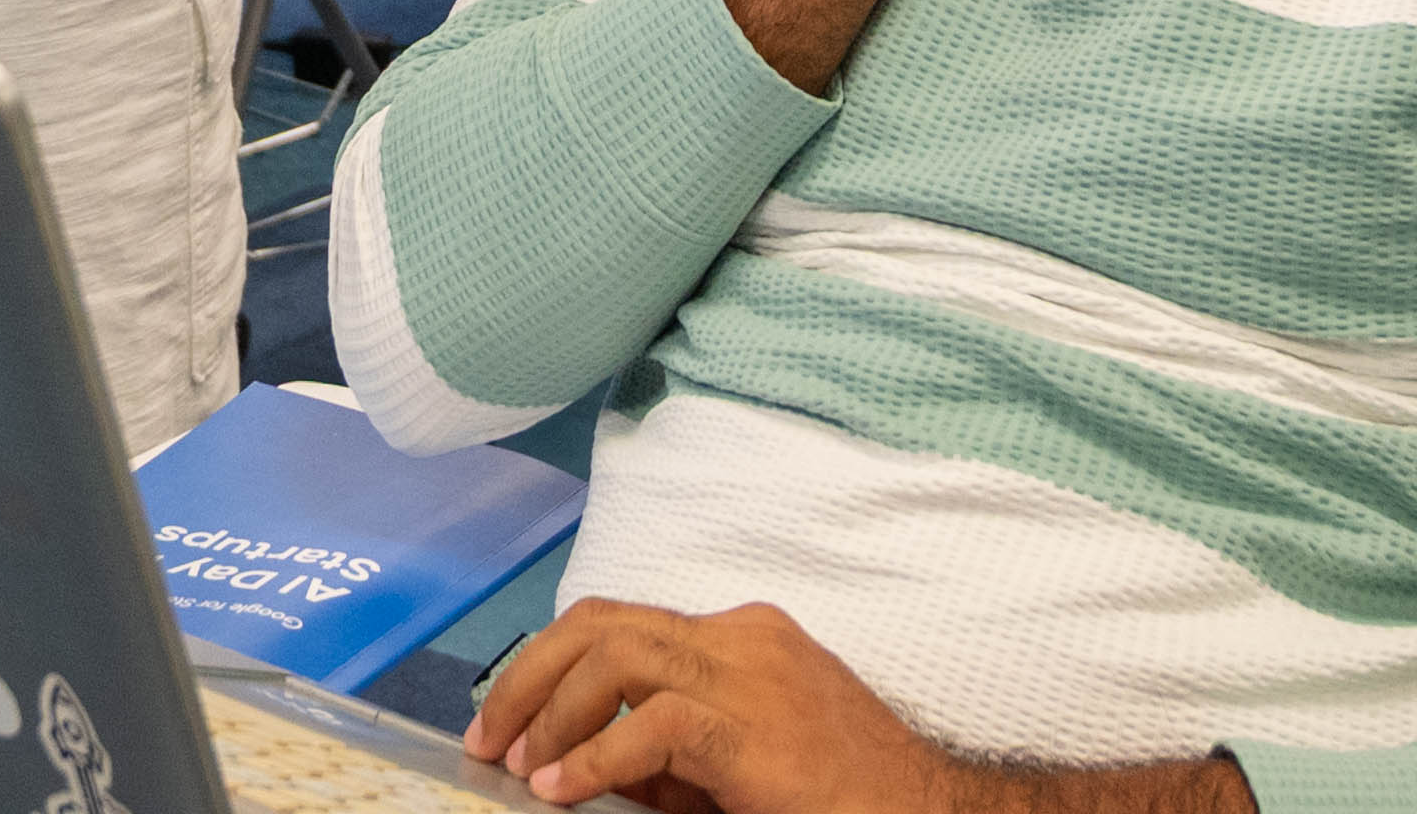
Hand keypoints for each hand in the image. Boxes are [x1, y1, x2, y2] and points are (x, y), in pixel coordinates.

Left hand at [473, 600, 955, 813]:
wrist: (926, 813)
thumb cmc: (840, 798)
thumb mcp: (736, 770)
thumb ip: (664, 758)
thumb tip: (576, 764)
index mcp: (741, 636)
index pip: (621, 622)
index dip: (550, 664)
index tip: (510, 722)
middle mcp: (742, 636)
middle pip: (603, 621)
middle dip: (531, 674)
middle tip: (491, 740)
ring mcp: (751, 672)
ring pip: (617, 653)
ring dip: (553, 708)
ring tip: (522, 767)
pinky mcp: (754, 724)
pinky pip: (654, 722)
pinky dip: (595, 754)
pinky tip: (564, 791)